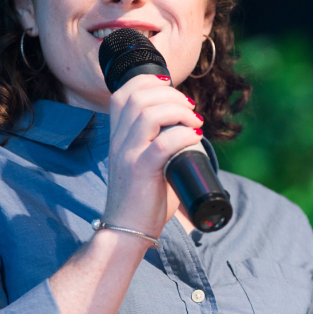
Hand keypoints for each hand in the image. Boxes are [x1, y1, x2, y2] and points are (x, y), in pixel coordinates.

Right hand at [102, 74, 203, 237]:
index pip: (123, 93)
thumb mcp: (143, 162)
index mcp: (117, 136)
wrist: (126, 231)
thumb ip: (157, 143)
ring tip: (195, 121)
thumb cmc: (141, 199)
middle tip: (190, 107)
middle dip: (170, 93)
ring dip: (178, 110)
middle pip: (138, 96)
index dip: (148, 82)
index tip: (171, 89)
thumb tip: (189, 129)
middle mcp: (118, 141)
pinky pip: (163, 142)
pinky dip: (182, 134)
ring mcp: (128, 155)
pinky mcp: (140, 171)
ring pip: (148, 113)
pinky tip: (194, 137)